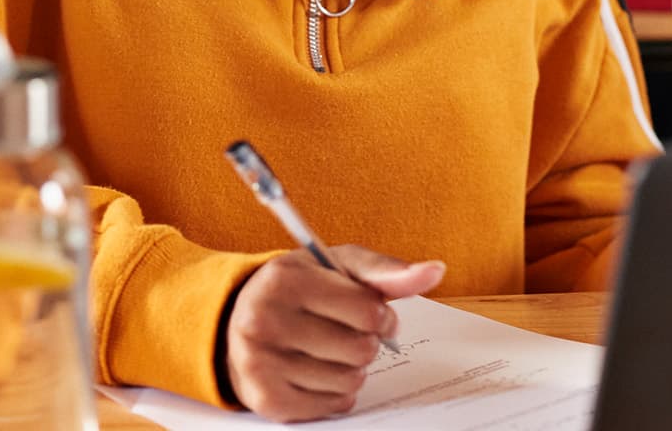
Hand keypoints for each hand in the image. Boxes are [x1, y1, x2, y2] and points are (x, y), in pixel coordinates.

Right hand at [221, 247, 444, 422]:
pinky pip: (335, 405)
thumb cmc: (297, 291)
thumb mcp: (335, 267)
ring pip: (351, 380)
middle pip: (361, 349)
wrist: (236, 321)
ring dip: (351, 368)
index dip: (381, 316)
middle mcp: (264, 319)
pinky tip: (315, 371)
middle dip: (364, 342)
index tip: (372, 314)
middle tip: (343, 331)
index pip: (368, 311)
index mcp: (284, 279)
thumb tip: (434, 271)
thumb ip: (385, 270)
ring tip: (326, 350)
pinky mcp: (267, 400)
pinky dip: (336, 392)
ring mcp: (261, 362)